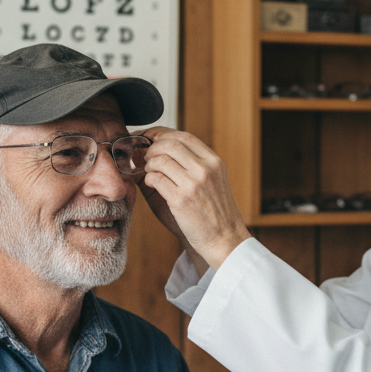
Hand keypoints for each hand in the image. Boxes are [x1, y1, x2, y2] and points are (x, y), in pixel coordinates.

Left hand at [140, 127, 251, 270]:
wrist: (225, 238)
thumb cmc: (214, 211)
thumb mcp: (210, 181)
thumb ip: (189, 164)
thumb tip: (157, 148)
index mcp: (214, 162)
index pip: (184, 136)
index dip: (162, 133)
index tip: (150, 137)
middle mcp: (205, 169)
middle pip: (169, 144)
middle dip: (151, 147)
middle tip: (145, 156)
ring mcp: (193, 184)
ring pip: (160, 160)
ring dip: (148, 164)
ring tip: (149, 172)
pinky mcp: (180, 200)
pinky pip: (155, 179)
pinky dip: (148, 178)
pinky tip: (152, 183)